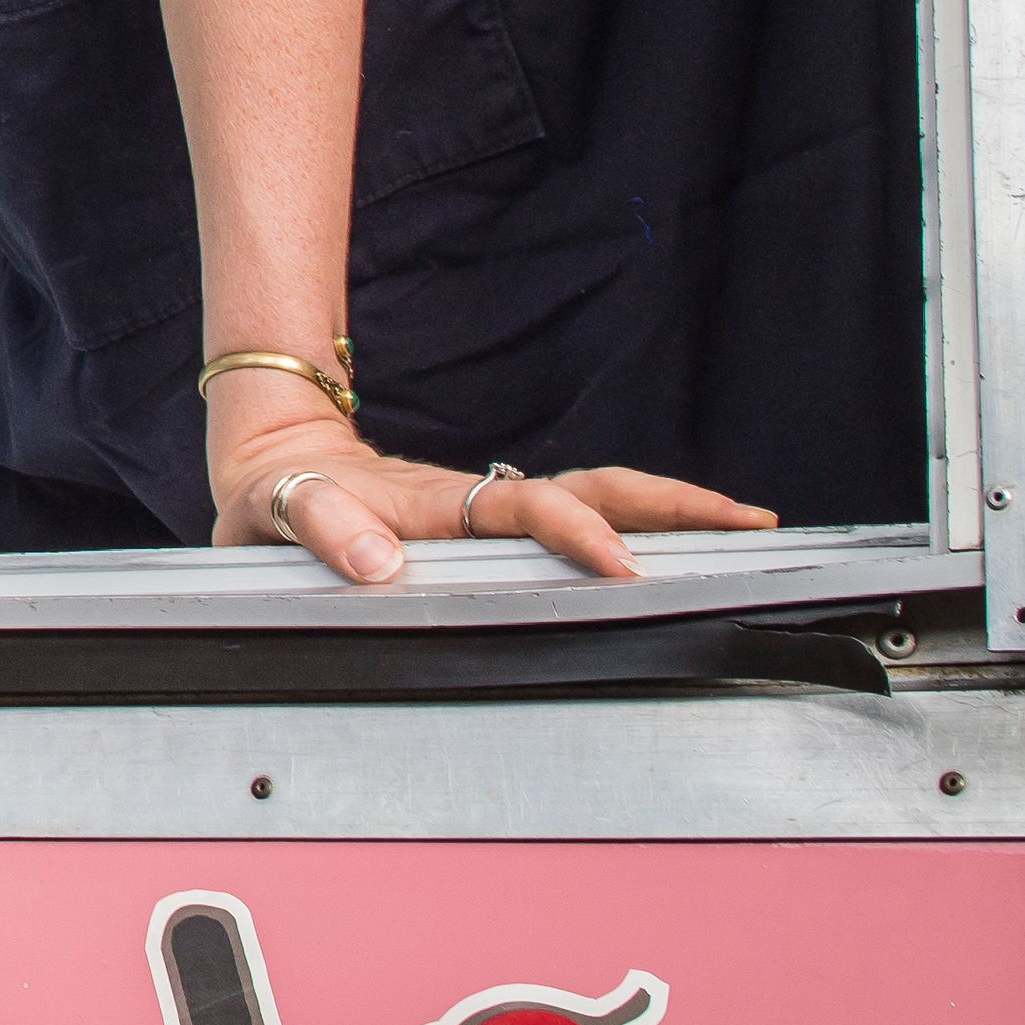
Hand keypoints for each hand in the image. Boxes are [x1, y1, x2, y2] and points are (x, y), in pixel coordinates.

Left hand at [207, 416, 776, 583]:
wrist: (275, 461)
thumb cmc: (277, 492)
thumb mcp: (275, 509)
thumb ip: (318, 526)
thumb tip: (374, 561)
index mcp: (437, 503)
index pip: (524, 512)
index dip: (573, 532)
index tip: (619, 564)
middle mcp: (479, 501)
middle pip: (594, 490)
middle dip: (671, 505)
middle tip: (748, 523)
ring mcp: (494, 511)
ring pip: (598, 499)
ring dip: (672, 511)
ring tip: (748, 527)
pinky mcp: (496, 527)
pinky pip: (577, 521)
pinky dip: (637, 528)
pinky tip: (686, 550)